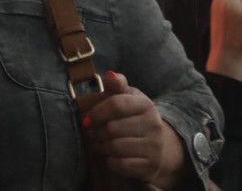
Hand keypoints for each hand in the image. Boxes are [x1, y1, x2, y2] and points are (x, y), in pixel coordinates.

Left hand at [83, 71, 185, 186]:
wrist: (156, 144)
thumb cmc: (132, 116)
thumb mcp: (127, 97)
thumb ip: (117, 85)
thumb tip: (109, 75)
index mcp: (146, 105)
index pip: (116, 105)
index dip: (96, 113)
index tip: (86, 120)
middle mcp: (154, 125)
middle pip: (112, 128)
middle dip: (96, 132)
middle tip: (90, 134)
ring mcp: (155, 147)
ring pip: (115, 147)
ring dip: (100, 147)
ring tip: (97, 144)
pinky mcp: (151, 166)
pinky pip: (121, 165)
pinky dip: (110, 162)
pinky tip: (108, 157)